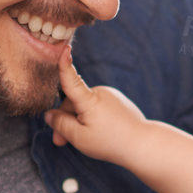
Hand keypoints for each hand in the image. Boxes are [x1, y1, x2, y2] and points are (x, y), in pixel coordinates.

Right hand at [42, 45, 147, 162]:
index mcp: (90, 100)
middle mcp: (100, 92)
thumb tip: (49, 115)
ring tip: (84, 140)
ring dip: (79, 121)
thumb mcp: (78, 137)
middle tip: (61, 142)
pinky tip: (99, 133)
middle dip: (65, 120)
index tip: (64, 48)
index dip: (64, 65)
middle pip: (72, 103)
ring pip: (84, 107)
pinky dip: (93, 119)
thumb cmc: (110, 142)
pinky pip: (98, 108)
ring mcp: (110, 95)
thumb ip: (60, 124)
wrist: (142, 144)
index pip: (71, 80)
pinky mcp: (118, 101)